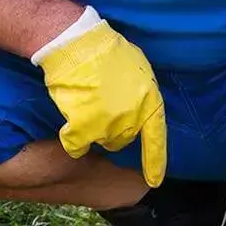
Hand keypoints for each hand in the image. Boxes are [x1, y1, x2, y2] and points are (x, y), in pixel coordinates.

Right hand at [33, 9, 167, 186]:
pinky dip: (72, 138)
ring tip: (86, 102)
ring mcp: (109, 124)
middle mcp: (133, 117)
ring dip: (93, 129)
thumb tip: (136, 112)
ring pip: (101, 141)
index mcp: (150, 102)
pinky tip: (69, 122)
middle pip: (122, 140)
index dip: (155, 162)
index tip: (155, 181)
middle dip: (112, 128)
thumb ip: (141, 96)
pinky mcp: (85, 126)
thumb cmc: (106, 52)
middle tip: (100, 103)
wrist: (77, 45)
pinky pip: (77, 145)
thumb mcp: (138, 71)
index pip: (155, 139)